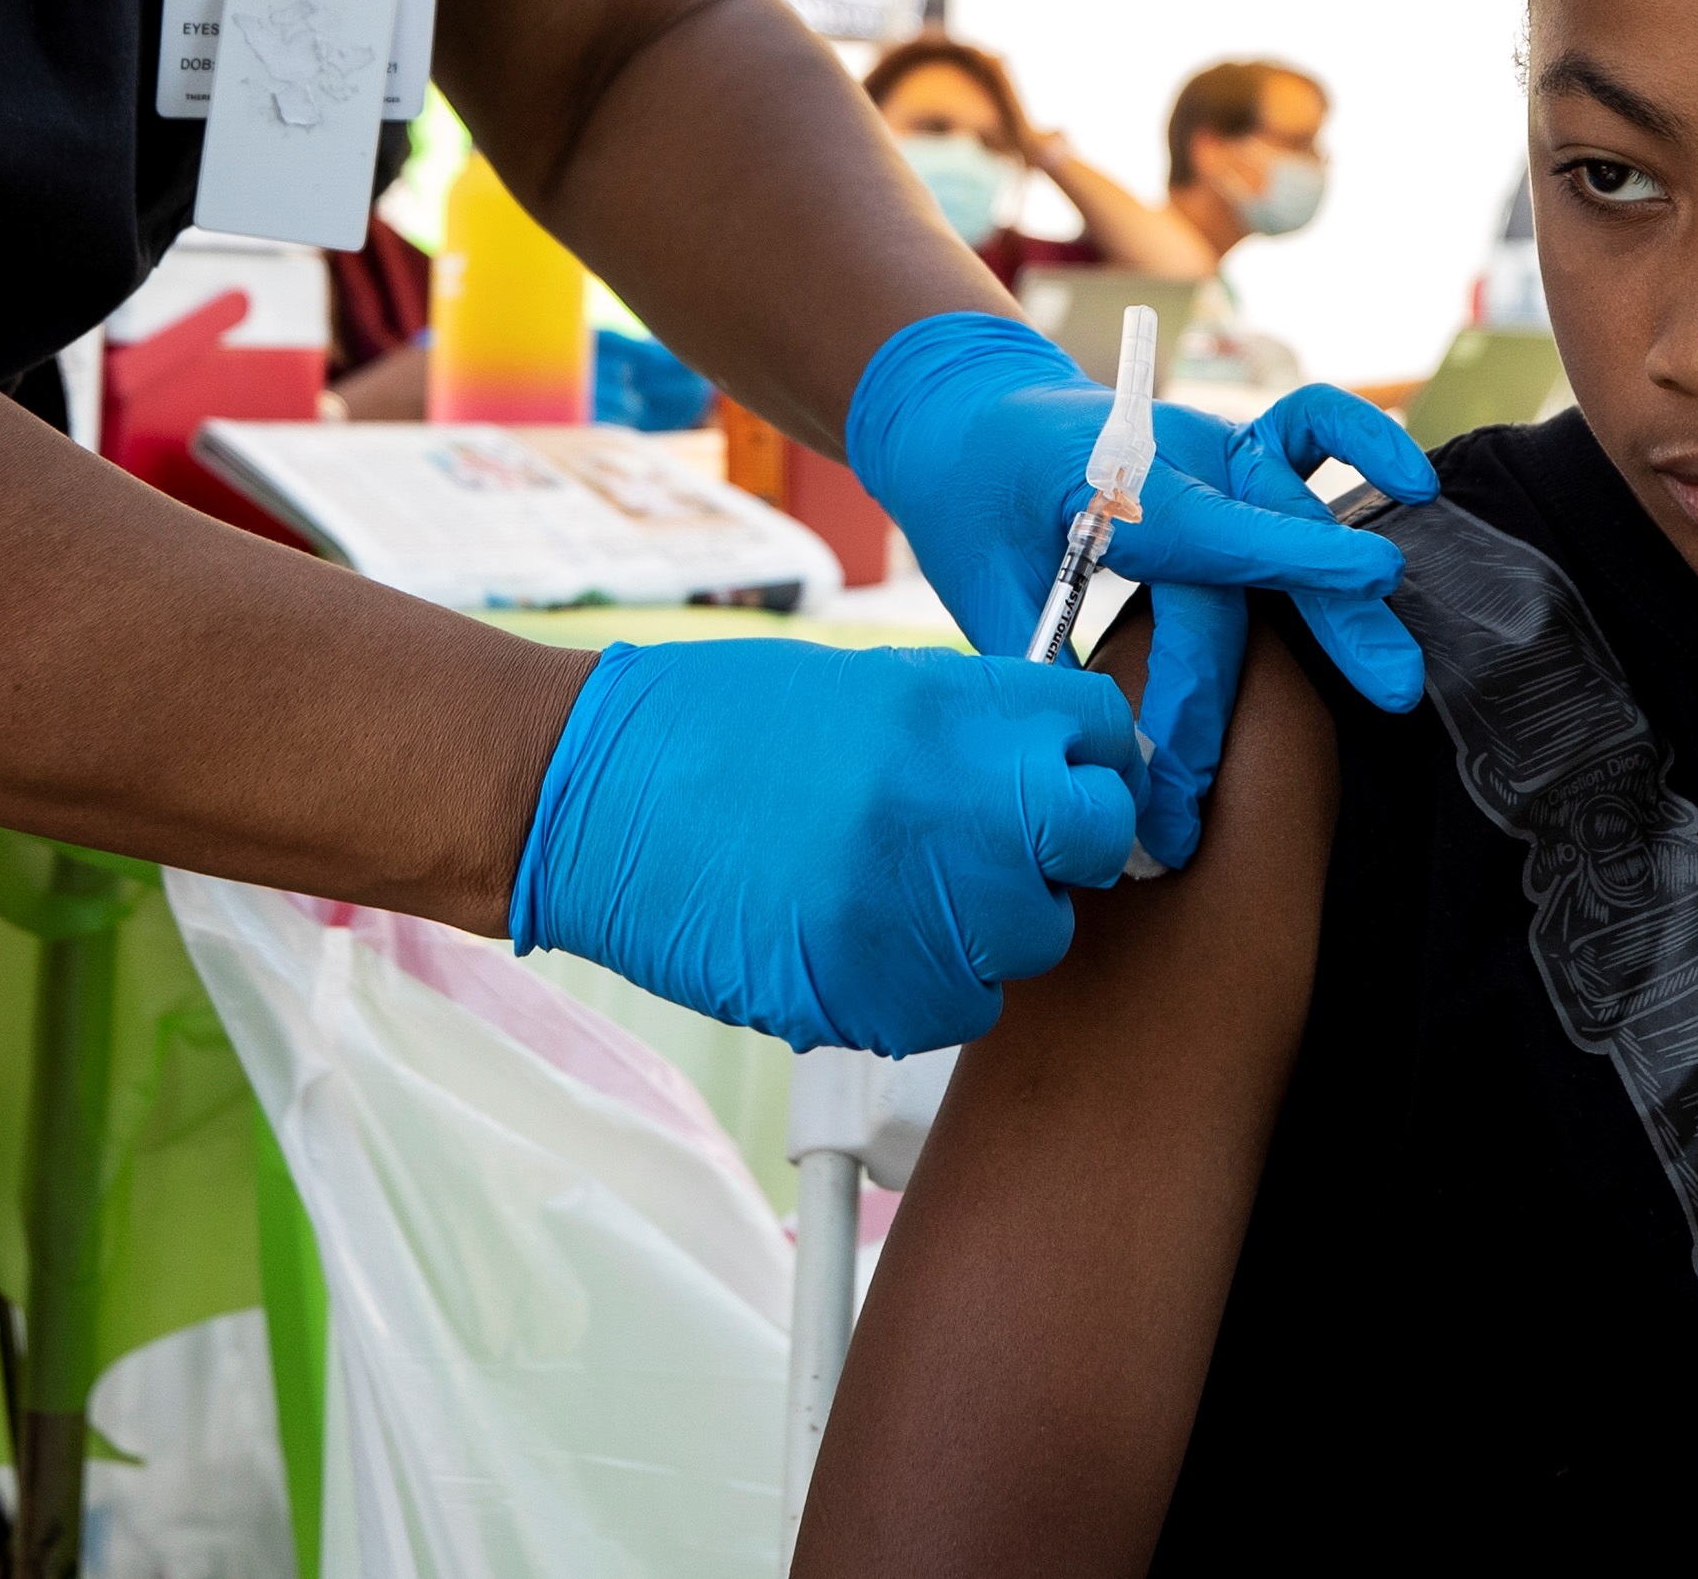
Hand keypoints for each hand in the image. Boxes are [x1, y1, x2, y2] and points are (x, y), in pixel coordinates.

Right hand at [508, 638, 1142, 1052]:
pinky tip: (858, 937)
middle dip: (1054, 850)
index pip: (1107, 743)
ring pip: (1035, 940)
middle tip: (984, 845)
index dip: (1085, 764)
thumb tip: (1061, 768)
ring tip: (895, 889)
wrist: (589, 795)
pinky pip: (963, 1008)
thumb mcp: (868, 689)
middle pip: (1092, 845)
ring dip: (988, 925)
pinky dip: (927, 984)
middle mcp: (960, 807)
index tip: (1054, 780)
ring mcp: (925, 911)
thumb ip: (977, 729)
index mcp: (958, 710)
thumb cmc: (714, 730)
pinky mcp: (880, 999)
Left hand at [846, 316, 1434, 869]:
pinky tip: (1414, 484)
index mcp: (1111, 483)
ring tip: (1394, 678)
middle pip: (1252, 568)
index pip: (1204, 547)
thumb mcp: (981, 577)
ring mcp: (1210, 447)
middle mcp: (1176, 460)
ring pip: (1295, 516)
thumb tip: (1095, 753)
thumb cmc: (970, 495)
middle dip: (1308, 648)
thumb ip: (1041, 654)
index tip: (1355, 603)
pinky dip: (1363, 444)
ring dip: (1342, 598)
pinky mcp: (1230, 449)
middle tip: (1372, 713)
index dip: (1268, 590)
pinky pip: (1309, 430)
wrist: (963, 408)